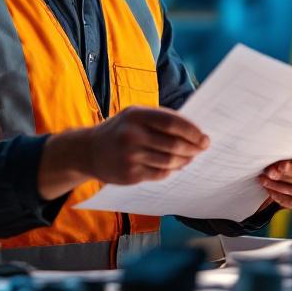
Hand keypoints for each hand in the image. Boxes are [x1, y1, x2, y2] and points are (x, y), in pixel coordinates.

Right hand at [84, 106, 209, 184]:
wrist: (88, 151)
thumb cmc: (119, 130)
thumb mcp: (134, 115)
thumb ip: (160, 119)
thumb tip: (193, 131)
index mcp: (136, 115)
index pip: (172, 123)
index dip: (192, 131)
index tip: (204, 137)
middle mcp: (132, 135)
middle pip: (174, 144)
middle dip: (193, 148)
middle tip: (202, 148)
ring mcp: (130, 156)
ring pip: (170, 161)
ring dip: (185, 160)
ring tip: (191, 157)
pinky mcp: (130, 175)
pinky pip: (160, 174)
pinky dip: (172, 170)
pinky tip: (176, 166)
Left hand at [258, 145, 291, 209]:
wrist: (279, 171)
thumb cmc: (283, 154)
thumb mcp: (285, 149)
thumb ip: (286, 150)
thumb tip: (276, 158)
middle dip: (290, 172)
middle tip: (272, 171)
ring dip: (280, 186)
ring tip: (265, 180)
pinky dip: (282, 198)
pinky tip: (271, 191)